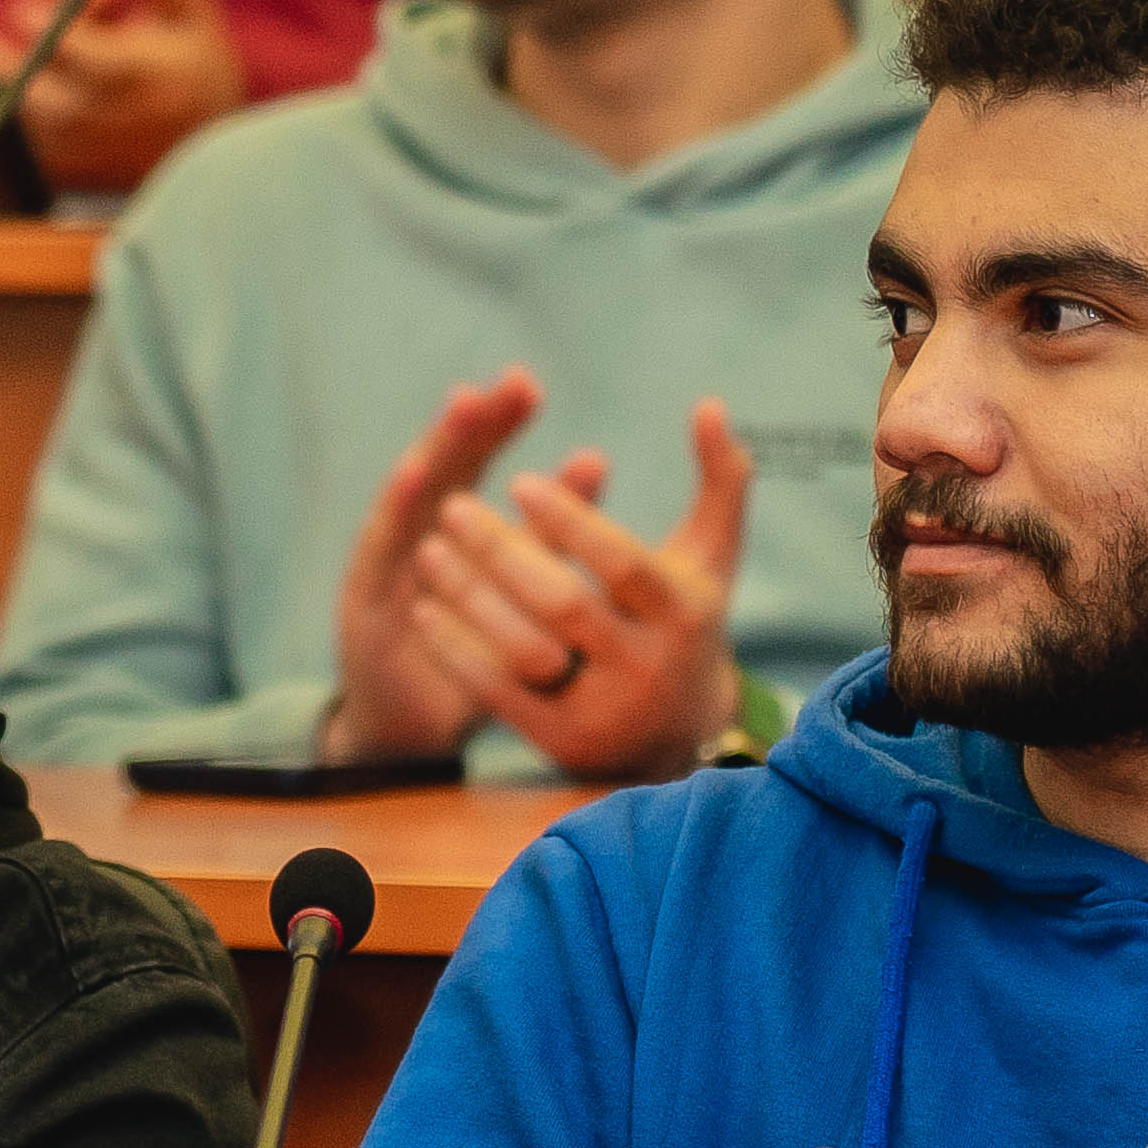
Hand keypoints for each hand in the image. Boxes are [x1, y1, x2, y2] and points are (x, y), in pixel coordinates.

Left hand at [8, 0, 250, 195]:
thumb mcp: (196, 22)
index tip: (24, 5)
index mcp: (130, 72)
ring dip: (2, 84)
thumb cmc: (203, 80)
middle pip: (33, 85)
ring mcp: (82, 149)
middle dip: (0, 58)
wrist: (212, 163)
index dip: (42, 21)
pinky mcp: (72, 174)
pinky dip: (13, 120)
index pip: (69, 44)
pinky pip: (27, 148)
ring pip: (25, 116)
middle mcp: (99, 113)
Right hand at [318, 371, 542, 761]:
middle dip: (467, 424)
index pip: (473, 464)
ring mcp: (382, 566)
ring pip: (409, 498)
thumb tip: (596, 459)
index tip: (526, 384)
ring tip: (461, 408)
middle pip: (440, 468)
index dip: (496, 424)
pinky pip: (378, 550)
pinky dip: (395, 508)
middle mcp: (411, 535)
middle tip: (496, 384)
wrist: (417, 728)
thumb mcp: (518, 590)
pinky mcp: (361, 602)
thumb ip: (548, 529)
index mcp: (447, 529)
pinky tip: (414, 475)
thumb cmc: (473, 653)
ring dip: (435, 450)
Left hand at [401, 398, 754, 782]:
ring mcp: (605, 712)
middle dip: (503, 552)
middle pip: (564, 604)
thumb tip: (710, 403)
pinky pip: (499, 694)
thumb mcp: (711, 556)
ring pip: (525, 648)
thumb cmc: (687, 620)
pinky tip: (425, 610)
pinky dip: (459, 650)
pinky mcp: (564, 744)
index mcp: (683, 613)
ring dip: (469, 597)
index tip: (516, 478)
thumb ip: (721, 480)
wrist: (682, 735)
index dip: (569, 520)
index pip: (620, 562)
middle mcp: (648, 667)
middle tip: (453, 505)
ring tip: (429, 550)